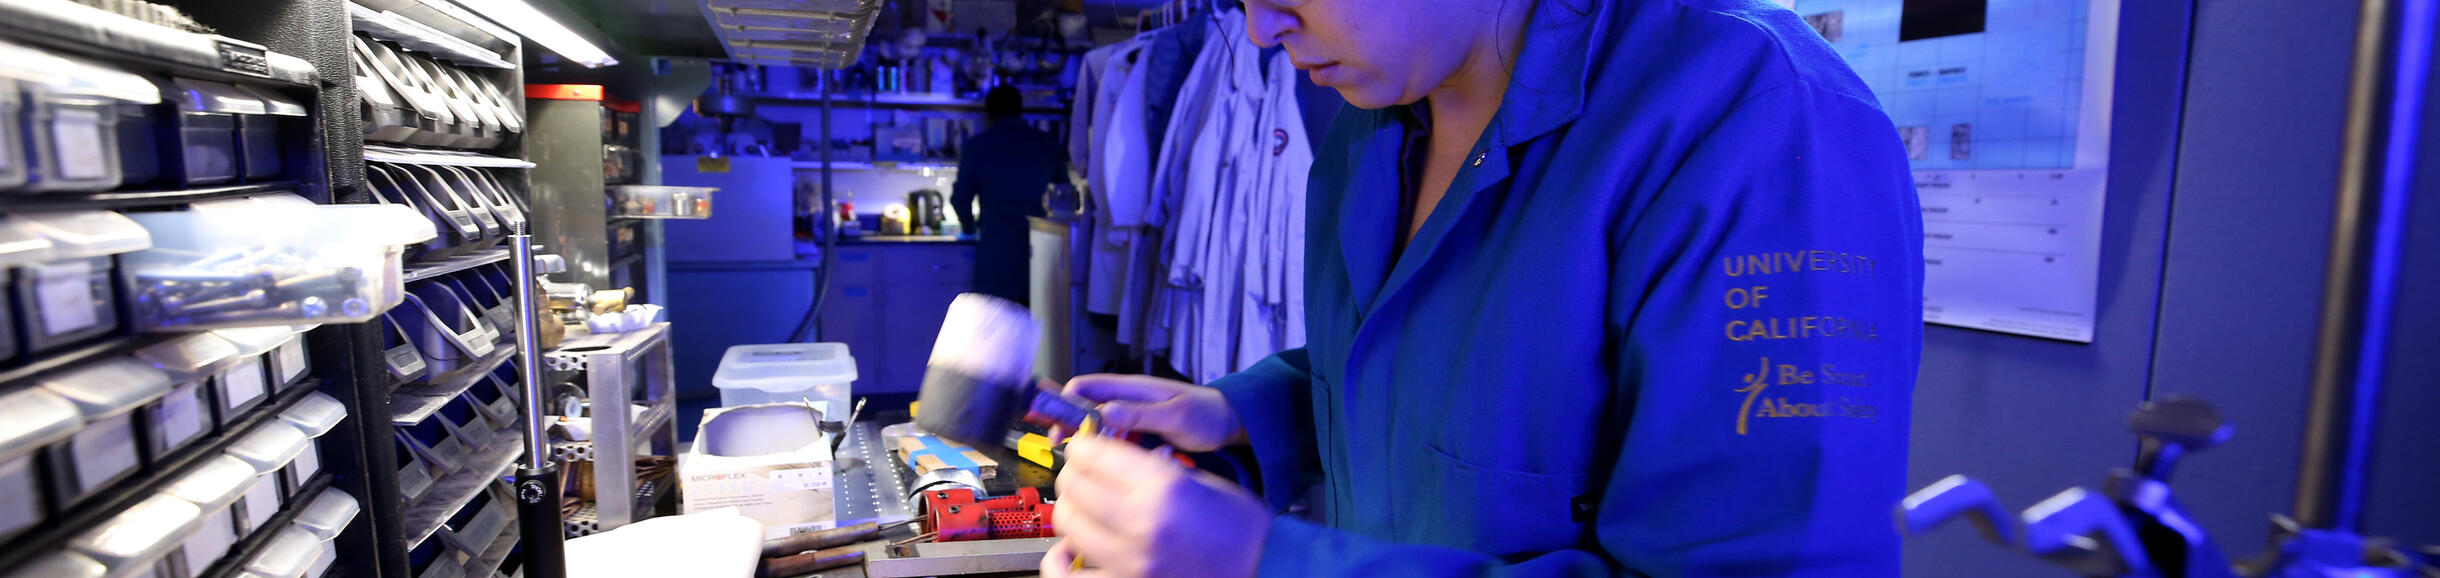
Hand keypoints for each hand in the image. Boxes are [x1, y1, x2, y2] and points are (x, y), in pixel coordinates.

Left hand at [1042, 437, 1269, 577]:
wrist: (1263, 568)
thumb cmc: (1239, 526)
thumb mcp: (1200, 480)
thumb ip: (1150, 468)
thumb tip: (1106, 458)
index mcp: (1163, 488)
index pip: (1095, 455)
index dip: (1083, 444)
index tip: (1083, 444)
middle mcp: (1142, 524)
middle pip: (1075, 487)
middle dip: (1074, 472)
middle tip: (1082, 471)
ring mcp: (1131, 562)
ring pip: (1069, 525)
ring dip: (1070, 510)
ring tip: (1082, 505)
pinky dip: (1061, 563)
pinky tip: (1067, 552)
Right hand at [1047, 375, 1242, 451]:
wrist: (1228, 422)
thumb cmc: (1206, 414)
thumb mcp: (1175, 415)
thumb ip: (1140, 414)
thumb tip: (1103, 413)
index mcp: (1131, 387)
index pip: (1083, 387)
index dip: (1063, 403)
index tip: (1055, 428)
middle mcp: (1125, 398)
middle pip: (1082, 406)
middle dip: (1069, 426)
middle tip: (1063, 450)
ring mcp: (1131, 415)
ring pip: (1094, 424)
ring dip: (1086, 440)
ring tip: (1083, 462)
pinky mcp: (1137, 430)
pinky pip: (1111, 438)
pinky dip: (1104, 449)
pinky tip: (1107, 465)